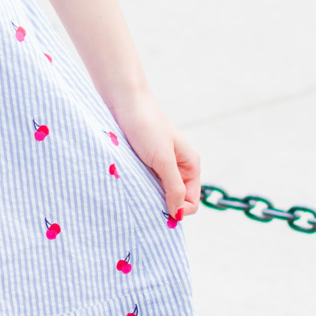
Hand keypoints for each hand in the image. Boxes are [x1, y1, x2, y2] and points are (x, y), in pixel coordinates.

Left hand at [111, 88, 199, 225]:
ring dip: (148, 195)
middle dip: (162, 204)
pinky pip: (145, 183)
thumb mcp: (163, 160)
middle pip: (175, 199)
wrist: (124, 101)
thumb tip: (178, 213)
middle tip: (143, 200)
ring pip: (159, 192)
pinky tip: (130, 182)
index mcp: (190, 166)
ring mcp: (160, 165)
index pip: (191, 202)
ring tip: (135, 189)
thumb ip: (174, 187)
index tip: (158, 209)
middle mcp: (178, 167)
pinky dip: (139, 186)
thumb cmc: (147, 126)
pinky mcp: (144, 162)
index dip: (178, 210)